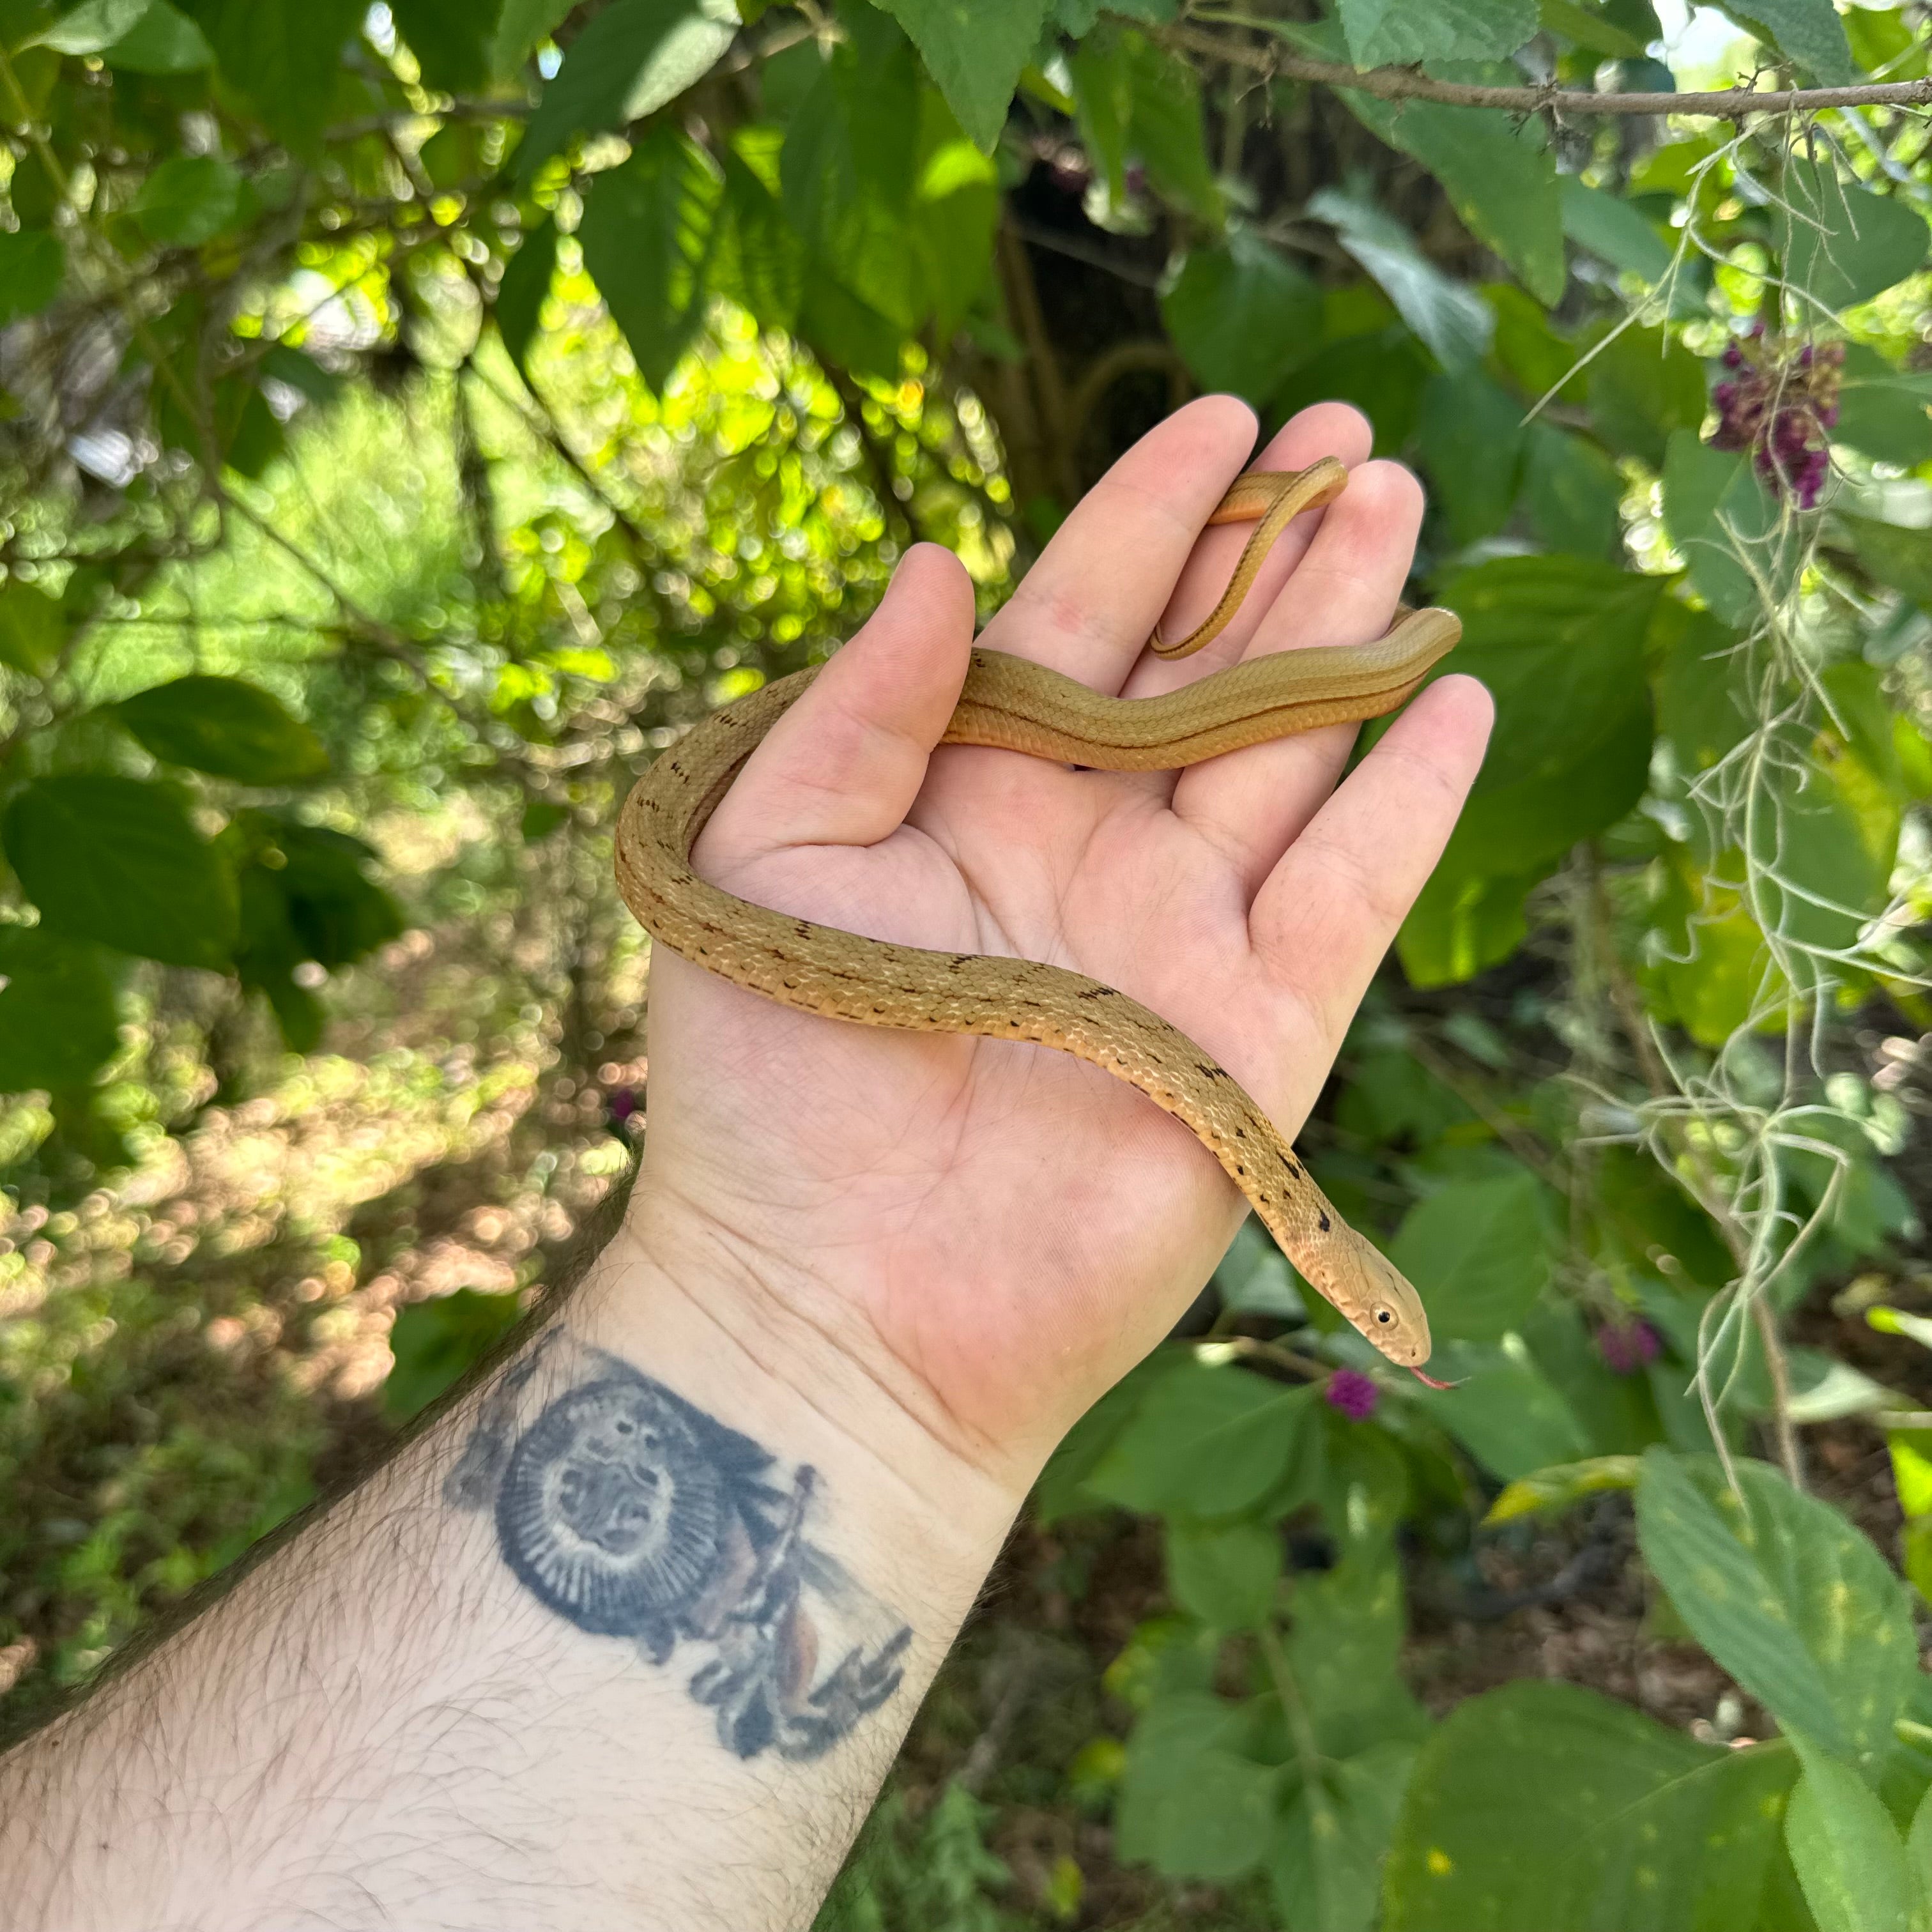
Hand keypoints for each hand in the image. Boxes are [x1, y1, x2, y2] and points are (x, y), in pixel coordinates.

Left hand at [625, 397, 1492, 1491]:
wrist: (838, 1303)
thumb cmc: (770, 1088)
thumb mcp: (768, 856)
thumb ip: (857, 709)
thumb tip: (932, 563)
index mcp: (969, 797)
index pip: (1079, 620)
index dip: (1151, 517)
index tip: (1224, 418)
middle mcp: (1086, 850)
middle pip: (1206, 670)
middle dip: (1277, 550)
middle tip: (1351, 439)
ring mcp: (1179, 937)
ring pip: (1290, 755)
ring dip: (1349, 640)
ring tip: (1401, 520)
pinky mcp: (1257, 1034)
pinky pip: (1350, 895)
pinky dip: (1406, 805)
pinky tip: (1449, 705)